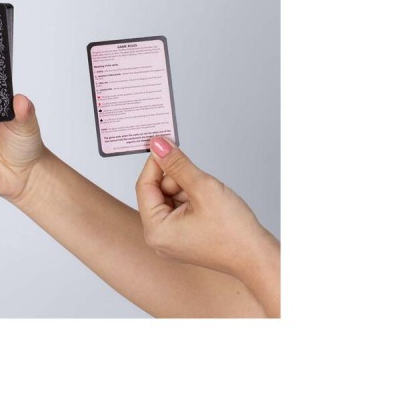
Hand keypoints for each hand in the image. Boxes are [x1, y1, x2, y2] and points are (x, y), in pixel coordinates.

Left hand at [136, 136, 279, 315]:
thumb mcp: (203, 187)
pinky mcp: (183, 237)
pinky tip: (209, 204)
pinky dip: (192, 199)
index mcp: (155, 231)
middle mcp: (158, 238)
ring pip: (170, 198)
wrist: (257, 257)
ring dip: (187, 189)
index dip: (155, 162)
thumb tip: (158, 145)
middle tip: (198, 180)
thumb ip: (177, 164)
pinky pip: (179, 209)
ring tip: (209, 198)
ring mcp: (170, 239)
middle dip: (177, 180)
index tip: (164, 143)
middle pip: (157, 192)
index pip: (144, 186)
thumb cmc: (233, 232)